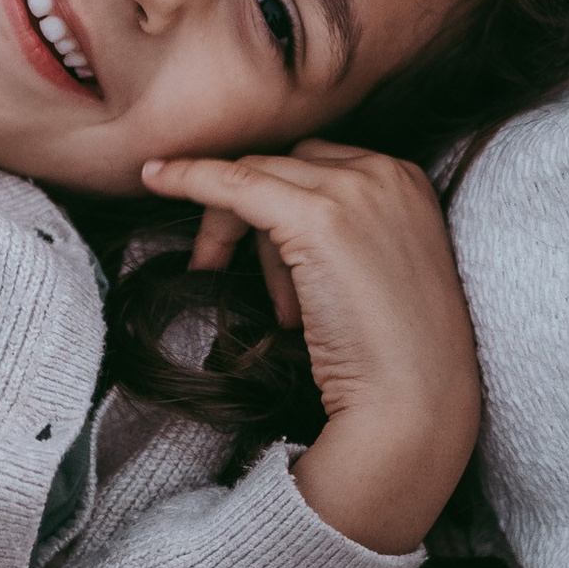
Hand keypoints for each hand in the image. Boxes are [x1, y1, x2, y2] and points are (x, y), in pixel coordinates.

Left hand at [145, 139, 483, 555]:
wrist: (413, 404)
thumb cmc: (393, 354)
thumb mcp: (376, 271)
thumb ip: (344, 233)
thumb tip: (276, 226)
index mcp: (407, 179)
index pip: (317, 164)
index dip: (278, 204)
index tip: (253, 244)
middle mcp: (385, 172)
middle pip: (283, 165)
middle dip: (249, 217)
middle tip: (222, 270)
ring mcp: (354, 190)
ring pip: (257, 177)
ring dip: (237, 232)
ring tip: (277, 309)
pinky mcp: (318, 218)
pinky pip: (233, 184)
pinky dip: (189, 177)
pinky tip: (155, 178)